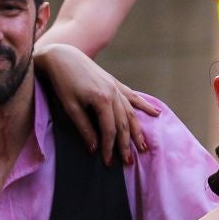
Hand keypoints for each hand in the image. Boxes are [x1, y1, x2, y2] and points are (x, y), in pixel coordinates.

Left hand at [31, 41, 159, 164]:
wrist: (63, 57)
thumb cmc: (63, 82)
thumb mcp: (70, 107)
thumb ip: (84, 128)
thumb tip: (94, 148)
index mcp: (102, 100)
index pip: (110, 130)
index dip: (109, 147)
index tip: (108, 162)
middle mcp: (113, 94)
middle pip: (124, 124)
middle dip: (127, 144)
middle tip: (129, 162)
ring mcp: (116, 88)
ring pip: (131, 113)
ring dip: (138, 131)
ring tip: (143, 146)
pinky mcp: (115, 83)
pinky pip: (133, 97)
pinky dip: (144, 106)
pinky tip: (155, 113)